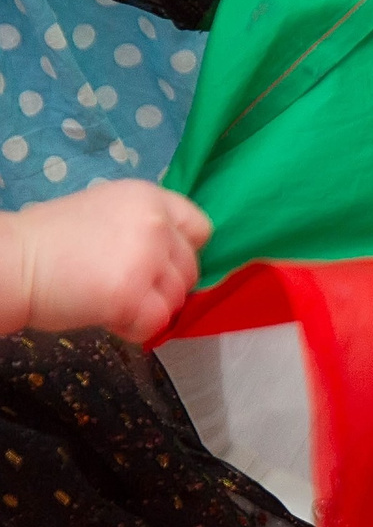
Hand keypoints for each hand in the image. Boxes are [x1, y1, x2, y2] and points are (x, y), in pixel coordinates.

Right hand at [0, 178, 211, 340]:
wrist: (10, 262)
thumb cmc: (49, 244)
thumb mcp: (105, 216)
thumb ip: (143, 230)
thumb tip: (171, 259)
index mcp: (148, 198)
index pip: (199, 228)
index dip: (183, 252)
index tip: (159, 265)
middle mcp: (155, 223)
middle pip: (190, 269)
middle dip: (163, 287)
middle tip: (122, 288)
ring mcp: (146, 259)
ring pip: (177, 299)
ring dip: (148, 308)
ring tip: (108, 300)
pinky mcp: (133, 295)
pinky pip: (157, 323)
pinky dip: (135, 328)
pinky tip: (107, 315)